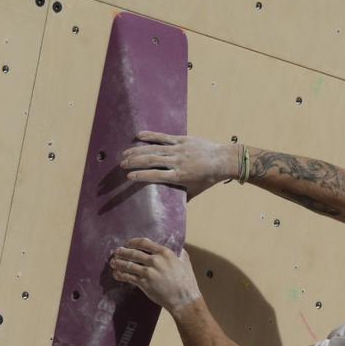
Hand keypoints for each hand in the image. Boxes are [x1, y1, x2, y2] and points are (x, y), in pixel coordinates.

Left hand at [109, 237, 199, 311]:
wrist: (184, 299)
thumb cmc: (187, 281)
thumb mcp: (185, 261)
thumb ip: (179, 253)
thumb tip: (177, 248)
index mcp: (164, 252)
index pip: (144, 243)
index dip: (133, 242)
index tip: (128, 243)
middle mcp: (155, 260)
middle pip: (133, 253)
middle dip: (123, 252)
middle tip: (116, 252)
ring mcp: (148, 272)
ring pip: (129, 265)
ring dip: (118, 263)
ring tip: (113, 262)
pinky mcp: (144, 283)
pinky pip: (129, 277)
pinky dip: (120, 275)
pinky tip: (116, 274)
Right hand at [119, 131, 239, 200]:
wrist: (224, 160)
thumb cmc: (209, 178)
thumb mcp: (195, 191)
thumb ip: (182, 198)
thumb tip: (170, 210)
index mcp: (180, 176)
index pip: (156, 176)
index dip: (141, 176)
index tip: (129, 177)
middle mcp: (177, 162)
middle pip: (151, 161)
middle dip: (134, 162)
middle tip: (121, 164)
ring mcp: (179, 149)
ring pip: (154, 149)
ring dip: (137, 150)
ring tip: (124, 153)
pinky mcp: (182, 139)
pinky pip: (163, 136)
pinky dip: (150, 136)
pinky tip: (138, 135)